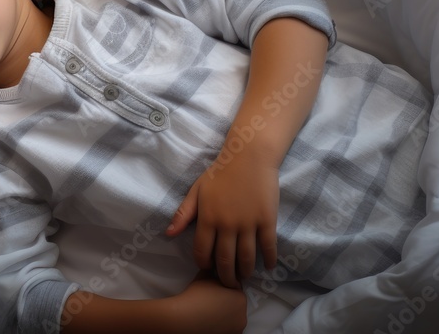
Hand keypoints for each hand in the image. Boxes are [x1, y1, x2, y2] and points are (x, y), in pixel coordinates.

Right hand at [161, 271, 246, 333]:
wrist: (184, 318)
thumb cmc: (195, 296)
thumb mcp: (204, 276)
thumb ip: (213, 272)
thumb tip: (214, 268)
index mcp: (240, 298)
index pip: (235, 288)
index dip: (224, 286)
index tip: (214, 288)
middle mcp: (243, 316)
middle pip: (235, 304)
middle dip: (226, 301)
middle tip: (211, 300)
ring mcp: (236, 329)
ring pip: (232, 318)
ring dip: (224, 314)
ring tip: (209, 311)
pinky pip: (226, 328)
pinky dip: (220, 325)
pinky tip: (209, 321)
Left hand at [166, 155, 279, 287]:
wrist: (249, 157)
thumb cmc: (220, 173)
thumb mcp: (196, 190)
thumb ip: (183, 214)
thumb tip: (169, 234)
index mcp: (207, 218)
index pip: (202, 251)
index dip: (204, 264)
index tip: (207, 268)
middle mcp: (227, 225)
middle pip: (225, 260)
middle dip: (225, 276)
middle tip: (227, 282)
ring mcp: (248, 224)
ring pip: (246, 258)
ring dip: (245, 272)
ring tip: (244, 277)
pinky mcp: (267, 220)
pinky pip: (268, 246)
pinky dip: (269, 260)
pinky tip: (268, 267)